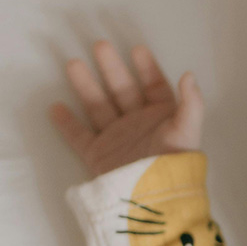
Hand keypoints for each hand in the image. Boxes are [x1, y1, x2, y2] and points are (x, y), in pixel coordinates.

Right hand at [49, 40, 204, 177]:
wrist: (156, 201)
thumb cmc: (174, 164)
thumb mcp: (187, 132)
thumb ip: (191, 103)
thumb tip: (189, 73)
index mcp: (163, 118)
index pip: (154, 87)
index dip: (147, 68)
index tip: (136, 49)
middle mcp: (139, 125)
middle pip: (122, 91)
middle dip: (111, 68)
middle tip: (100, 44)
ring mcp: (117, 139)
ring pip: (98, 106)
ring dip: (85, 86)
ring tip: (72, 63)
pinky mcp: (99, 156)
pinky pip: (80, 136)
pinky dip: (67, 124)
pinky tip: (55, 107)